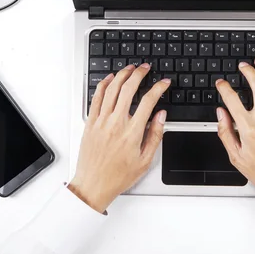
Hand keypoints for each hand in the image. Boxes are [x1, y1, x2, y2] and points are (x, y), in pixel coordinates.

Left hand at [68, 64, 170, 212]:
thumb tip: (161, 115)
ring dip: (122, 75)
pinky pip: (96, 98)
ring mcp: (101, 121)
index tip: (164, 83)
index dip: (158, 88)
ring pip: (111, 89)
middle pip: (128, 89)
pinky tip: (110, 79)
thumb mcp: (145, 160)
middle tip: (146, 68)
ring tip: (130, 68)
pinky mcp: (90, 123)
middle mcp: (116, 123)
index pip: (148, 101)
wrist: (93, 185)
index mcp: (132, 133)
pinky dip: (103, 85)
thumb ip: (155, 135)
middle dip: (139, 74)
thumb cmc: (118, 176)